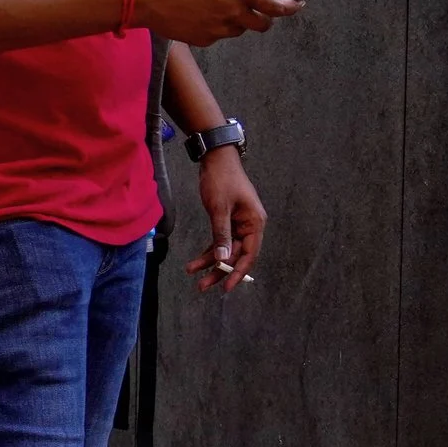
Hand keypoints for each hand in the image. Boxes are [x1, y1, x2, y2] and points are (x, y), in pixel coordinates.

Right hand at [134, 0, 299, 46]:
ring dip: (233, 22)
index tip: (297, 5)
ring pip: (238, 30)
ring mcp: (220, 29)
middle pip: (262, 25)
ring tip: (208, 8)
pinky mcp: (206, 40)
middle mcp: (233, 11)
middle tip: (254, 13)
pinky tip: (195, 17)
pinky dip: (213, 28)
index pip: (274, 4)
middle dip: (262, 19)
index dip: (290, 7)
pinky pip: (218, 36)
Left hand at [185, 147, 266, 293]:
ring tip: (193, 274)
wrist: (216, 159)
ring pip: (226, 249)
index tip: (225, 287)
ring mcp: (239, 224)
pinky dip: (209, 250)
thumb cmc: (221, 180)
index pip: (249, 254)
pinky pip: (220, 241)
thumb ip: (221, 235)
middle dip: (219, 270)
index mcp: (255, 223)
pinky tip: (195, 262)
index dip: (237, 272)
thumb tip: (222, 259)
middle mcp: (250, 225)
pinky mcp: (228, 220)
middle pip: (236, 255)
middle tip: (202, 286)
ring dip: (210, 262)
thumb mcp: (219, 209)